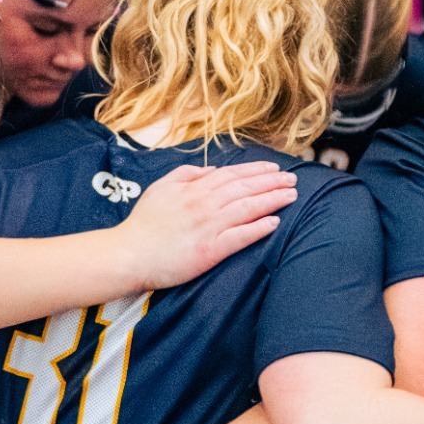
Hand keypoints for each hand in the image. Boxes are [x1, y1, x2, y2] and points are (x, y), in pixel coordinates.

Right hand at [118, 162, 297, 289]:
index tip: (275, 169)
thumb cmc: (144, 224)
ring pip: (247, 208)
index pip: (233, 175)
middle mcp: (204, 204)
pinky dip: (258, 228)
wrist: (129, 254)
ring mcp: (208, 227)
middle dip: (272, 182)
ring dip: (272, 200)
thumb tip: (212, 170)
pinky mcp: (210, 250)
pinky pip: (240, 236)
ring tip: (291, 196)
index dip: (257, 170)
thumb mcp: (161, 187)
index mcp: (194, 188)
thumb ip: (187, 174)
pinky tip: (274, 223)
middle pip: (246, 189)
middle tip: (293, 180)